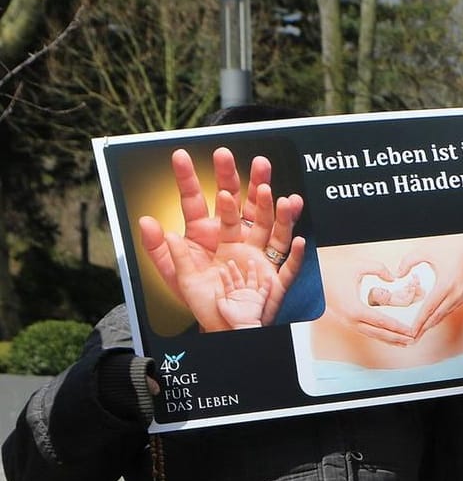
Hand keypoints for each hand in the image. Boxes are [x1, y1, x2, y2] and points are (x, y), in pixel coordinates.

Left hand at [138, 148, 304, 331]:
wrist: (224, 325)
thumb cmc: (202, 300)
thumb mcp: (175, 277)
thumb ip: (161, 251)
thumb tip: (148, 223)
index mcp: (206, 234)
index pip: (196, 201)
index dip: (189, 179)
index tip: (180, 155)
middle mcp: (233, 237)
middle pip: (238, 203)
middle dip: (236, 178)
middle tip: (231, 156)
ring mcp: (256, 254)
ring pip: (267, 226)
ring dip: (270, 208)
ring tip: (270, 190)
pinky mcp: (274, 276)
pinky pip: (287, 263)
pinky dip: (294, 252)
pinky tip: (297, 239)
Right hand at [320, 247, 419, 345]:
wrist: (314, 279)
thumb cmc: (335, 271)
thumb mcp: (358, 266)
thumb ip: (378, 269)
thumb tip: (393, 278)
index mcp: (354, 308)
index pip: (381, 321)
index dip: (397, 327)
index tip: (411, 331)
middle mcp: (351, 320)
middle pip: (378, 333)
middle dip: (397, 337)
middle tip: (414, 339)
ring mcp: (348, 323)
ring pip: (373, 335)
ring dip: (390, 340)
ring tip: (407, 342)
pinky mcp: (348, 322)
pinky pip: (367, 332)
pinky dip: (381, 336)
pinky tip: (392, 338)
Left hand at [409, 231, 462, 339]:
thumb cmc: (449, 245)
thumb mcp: (423, 251)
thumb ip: (407, 263)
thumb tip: (396, 275)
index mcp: (446, 284)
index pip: (429, 309)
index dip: (419, 322)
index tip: (411, 332)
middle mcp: (456, 293)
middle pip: (438, 316)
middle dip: (424, 329)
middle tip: (412, 339)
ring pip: (445, 314)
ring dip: (433, 323)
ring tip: (420, 332)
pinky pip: (451, 308)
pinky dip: (440, 315)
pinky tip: (432, 319)